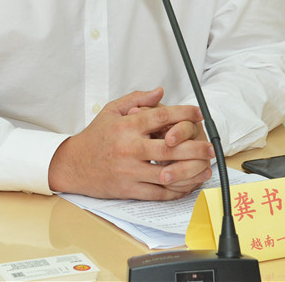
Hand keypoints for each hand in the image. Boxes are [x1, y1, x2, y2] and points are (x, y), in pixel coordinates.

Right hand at [47, 87, 213, 199]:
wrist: (73, 164)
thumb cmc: (95, 136)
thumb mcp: (112, 110)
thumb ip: (137, 99)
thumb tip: (159, 92)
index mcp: (127, 126)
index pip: (161, 116)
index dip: (183, 113)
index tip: (198, 112)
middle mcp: (130, 148)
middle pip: (170, 147)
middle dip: (195, 147)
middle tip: (210, 147)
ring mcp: (130, 171)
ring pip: (168, 173)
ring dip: (191, 171)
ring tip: (205, 168)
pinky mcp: (129, 189)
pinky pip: (158, 192)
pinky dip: (176, 190)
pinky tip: (187, 184)